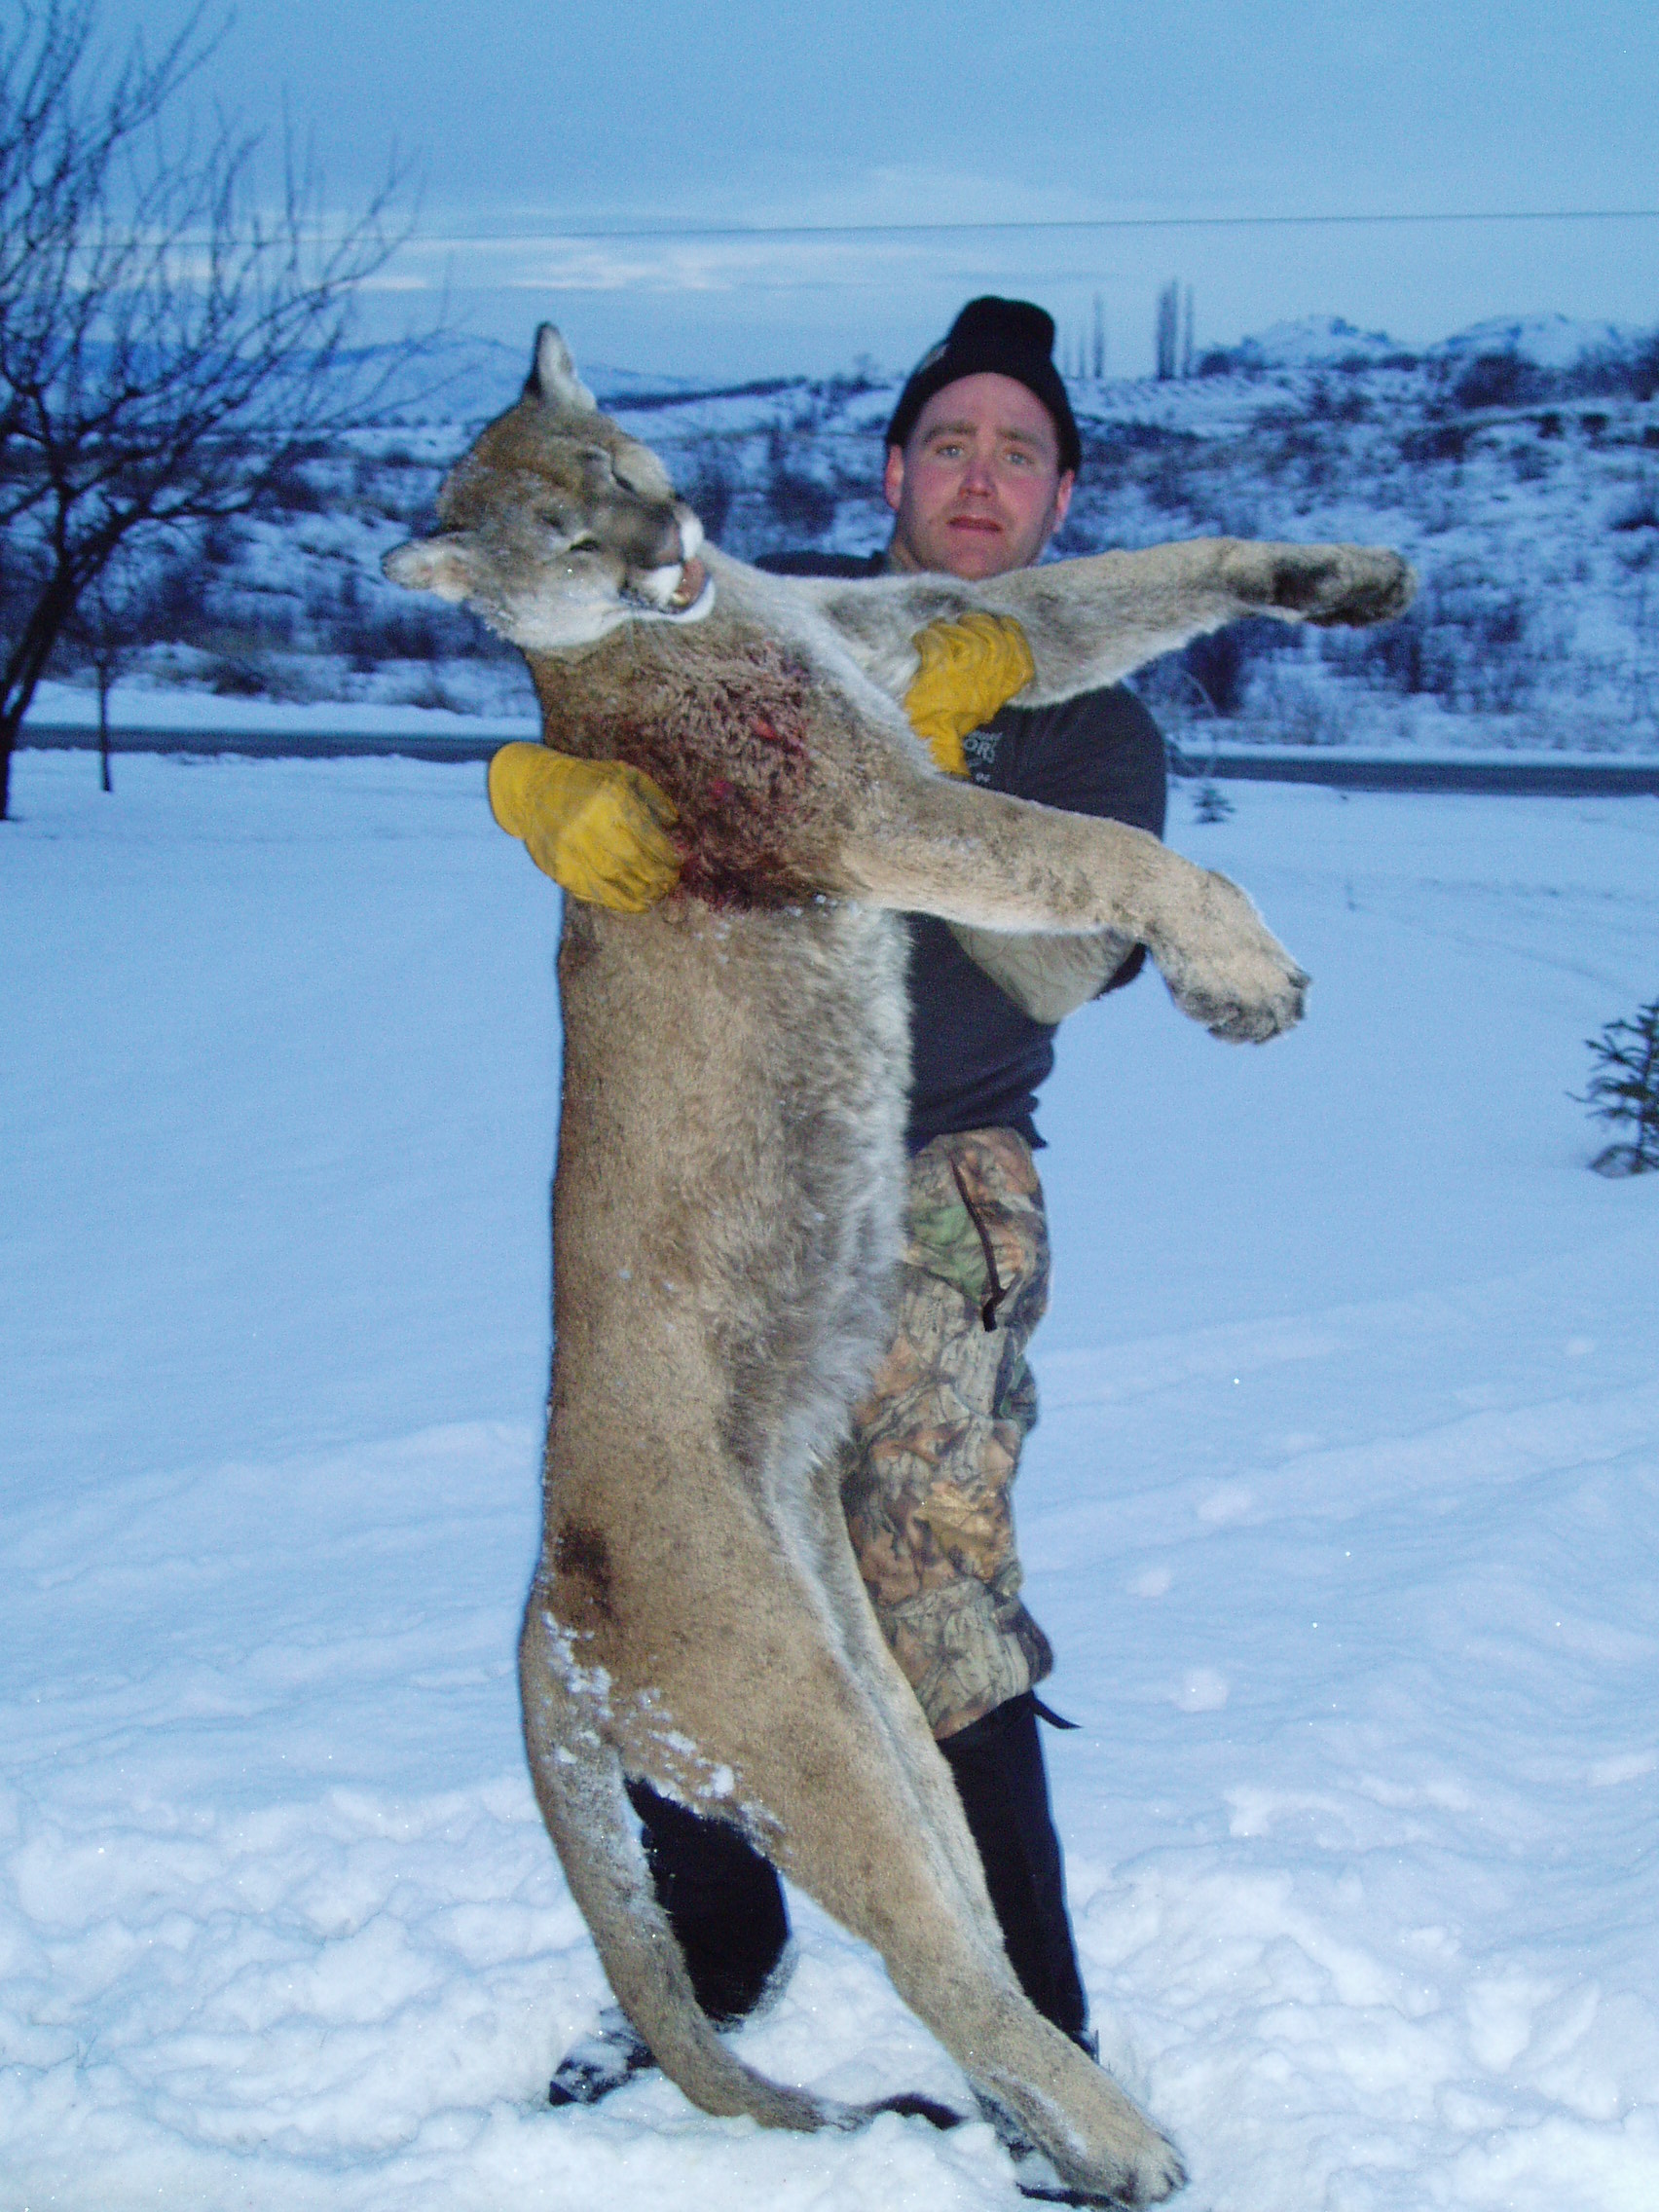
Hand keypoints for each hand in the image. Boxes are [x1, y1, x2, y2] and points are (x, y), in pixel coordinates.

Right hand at [488, 743, 681, 912]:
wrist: (535, 789)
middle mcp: (590, 823)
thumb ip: (653, 796)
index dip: (667, 856)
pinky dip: (618, 902)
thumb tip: (673, 824)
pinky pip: (594, 891)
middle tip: (670, 883)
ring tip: (657, 896)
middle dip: (659, 878)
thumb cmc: (588, 781)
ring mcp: (572, 848)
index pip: (648, 837)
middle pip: (634, 862)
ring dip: (643, 895)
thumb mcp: (623, 775)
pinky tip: (635, 904)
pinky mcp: (560, 867)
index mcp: (610, 798)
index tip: (678, 863)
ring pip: (615, 881)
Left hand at [902, 612, 1034, 774]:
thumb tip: (992, 636)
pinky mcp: (936, 677)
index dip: (1016, 636)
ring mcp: (962, 681)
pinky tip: (921, 640)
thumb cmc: (948, 720)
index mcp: (1001, 695)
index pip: (1022, 662)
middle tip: (965, 620)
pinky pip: (938, 643)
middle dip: (982, 622)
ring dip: (951, 627)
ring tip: (938, 628)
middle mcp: (986, 688)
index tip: (1004, 623)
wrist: (922, 744)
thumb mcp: (980, 704)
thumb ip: (992, 676)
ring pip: (967, 638)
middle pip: (996, 642)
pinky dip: (929, 636)